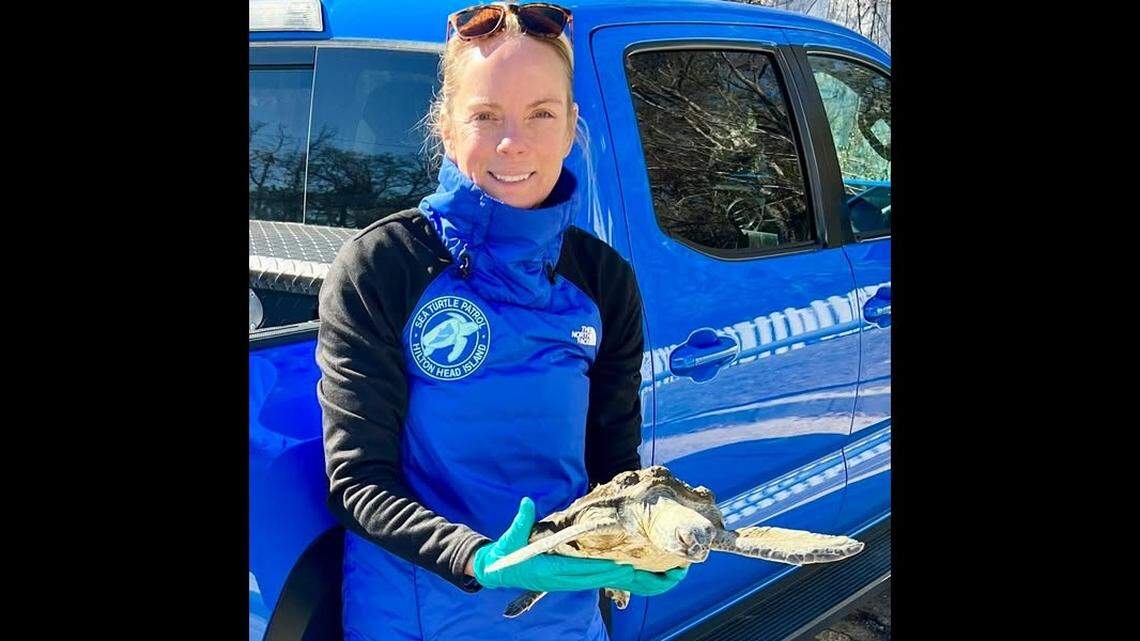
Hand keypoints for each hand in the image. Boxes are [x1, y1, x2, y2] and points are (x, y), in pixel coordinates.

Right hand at [471, 497, 682, 593]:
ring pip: (599, 582)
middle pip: (597, 578)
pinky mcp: (569, 580)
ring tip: (643, 573)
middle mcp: (563, 579)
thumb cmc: (505, 553)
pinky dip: (611, 578)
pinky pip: (594, 581)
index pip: (582, 569)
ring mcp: (567, 581)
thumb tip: (526, 502)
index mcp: (551, 569)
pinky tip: (628, 572)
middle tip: (643, 569)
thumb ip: (521, 520)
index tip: (624, 564)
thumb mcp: (510, 536)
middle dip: (622, 574)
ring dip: (621, 578)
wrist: (498, 571)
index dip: (603, 568)